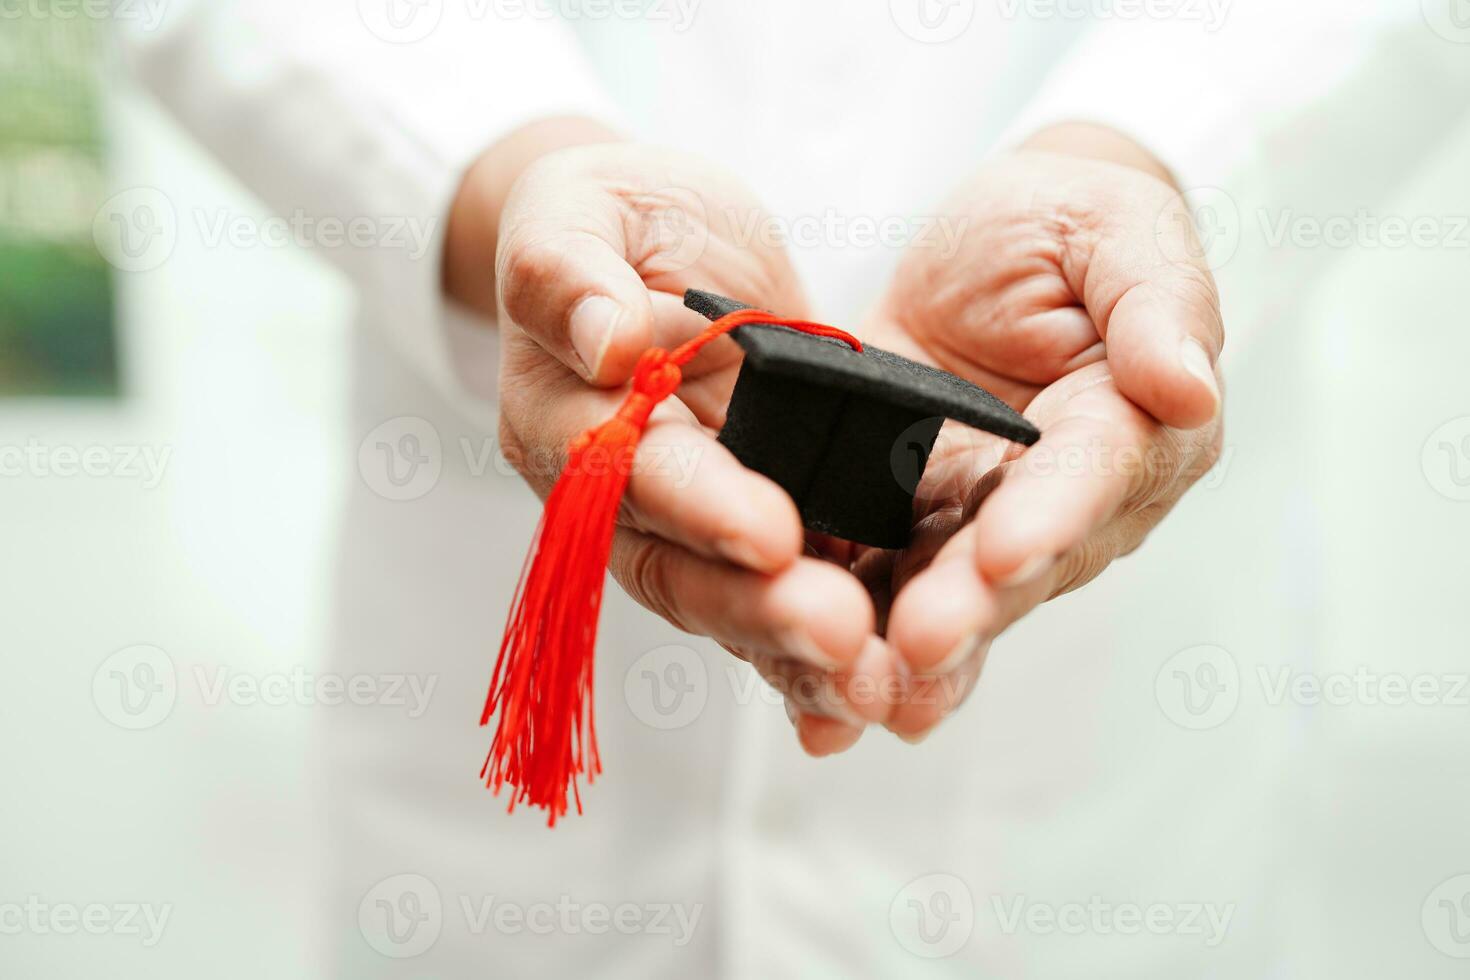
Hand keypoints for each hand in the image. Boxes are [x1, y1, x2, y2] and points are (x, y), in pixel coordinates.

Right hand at [451, 125, 887, 725]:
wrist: (657, 240)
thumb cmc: (608, 215)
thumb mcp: (578, 207)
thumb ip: (568, 269)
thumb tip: (603, 340)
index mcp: (562, 418)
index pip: (625, 475)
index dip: (697, 506)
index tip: (770, 532)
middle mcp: (618, 492)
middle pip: (679, 570)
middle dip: (758, 608)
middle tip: (841, 635)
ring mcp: (686, 518)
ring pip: (733, 600)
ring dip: (799, 645)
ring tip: (876, 675)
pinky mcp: (750, 519)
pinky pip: (784, 588)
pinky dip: (829, 635)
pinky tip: (890, 671)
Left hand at [793, 124, 1225, 747]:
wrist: (994, 249)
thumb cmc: (1068, 228)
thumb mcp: (1118, 231)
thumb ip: (1155, 303)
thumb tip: (1189, 386)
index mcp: (1130, 427)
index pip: (1092, 476)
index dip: (1050, 517)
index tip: (1005, 553)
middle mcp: (1063, 502)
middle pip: (1012, 567)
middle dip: (963, 612)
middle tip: (912, 649)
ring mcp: (980, 524)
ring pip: (946, 604)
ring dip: (899, 661)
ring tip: (849, 705)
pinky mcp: (907, 527)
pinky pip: (878, 592)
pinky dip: (843, 649)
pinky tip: (812, 710)